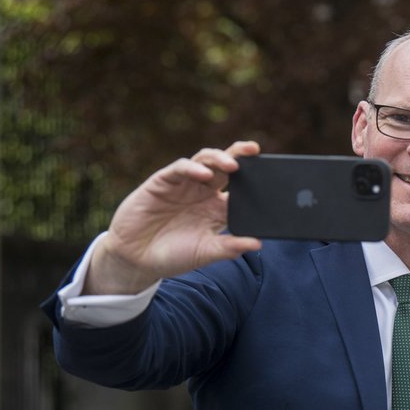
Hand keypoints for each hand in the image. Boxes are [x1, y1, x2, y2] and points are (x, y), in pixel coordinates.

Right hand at [84, 141, 263, 294]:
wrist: (136, 259)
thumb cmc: (173, 255)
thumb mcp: (206, 253)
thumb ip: (230, 247)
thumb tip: (259, 243)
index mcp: (217, 208)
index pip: (241, 188)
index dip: (255, 180)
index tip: (273, 177)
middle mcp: (203, 192)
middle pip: (226, 167)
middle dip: (241, 156)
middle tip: (255, 150)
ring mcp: (184, 185)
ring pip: (205, 161)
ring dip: (220, 158)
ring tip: (234, 165)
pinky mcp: (162, 182)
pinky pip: (180, 169)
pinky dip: (193, 169)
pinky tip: (204, 174)